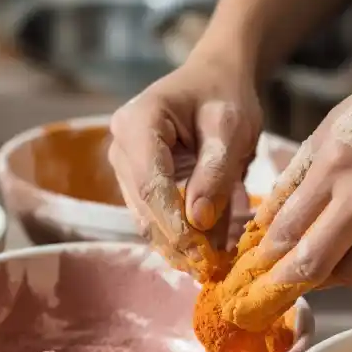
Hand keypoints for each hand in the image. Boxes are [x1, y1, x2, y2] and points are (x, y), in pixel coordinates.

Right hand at [108, 52, 262, 279]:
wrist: (215, 80)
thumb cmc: (225, 95)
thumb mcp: (230, 128)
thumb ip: (214, 172)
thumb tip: (198, 221)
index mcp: (138, 123)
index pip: (152, 184)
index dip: (175, 225)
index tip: (202, 256)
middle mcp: (121, 146)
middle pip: (145, 207)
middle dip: (178, 242)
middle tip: (212, 271)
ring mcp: (125, 167)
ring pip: (147, 218)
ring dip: (178, 246)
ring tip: (212, 268)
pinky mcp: (136, 183)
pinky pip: (154, 217)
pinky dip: (180, 237)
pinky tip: (206, 255)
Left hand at [228, 34, 351, 327]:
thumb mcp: (334, 125)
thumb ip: (298, 176)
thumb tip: (266, 224)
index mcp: (339, 162)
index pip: (286, 230)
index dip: (260, 261)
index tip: (244, 277)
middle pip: (315, 265)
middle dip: (280, 289)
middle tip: (260, 302)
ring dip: (328, 276)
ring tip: (317, 265)